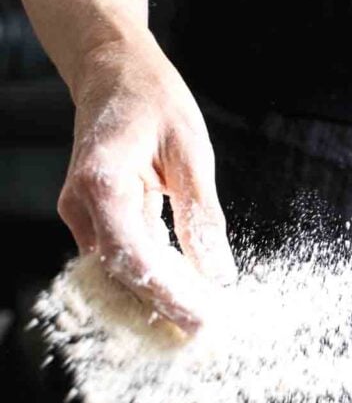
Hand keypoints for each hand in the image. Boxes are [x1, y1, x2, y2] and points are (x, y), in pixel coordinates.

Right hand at [58, 30, 236, 332]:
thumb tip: (218, 274)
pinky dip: (150, 279)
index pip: (133, 259)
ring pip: (118, 273)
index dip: (167, 297)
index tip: (202, 323)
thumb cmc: (153, 100)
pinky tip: (182, 293)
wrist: (113, 70)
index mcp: (102, 185)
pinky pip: (120, 259)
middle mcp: (82, 206)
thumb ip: (201, 215)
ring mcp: (82, 215)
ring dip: (156, 300)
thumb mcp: (191, 151)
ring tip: (199, 321)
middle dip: (165, 308)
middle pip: (122, 275)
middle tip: (208, 332)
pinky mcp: (94, 219)